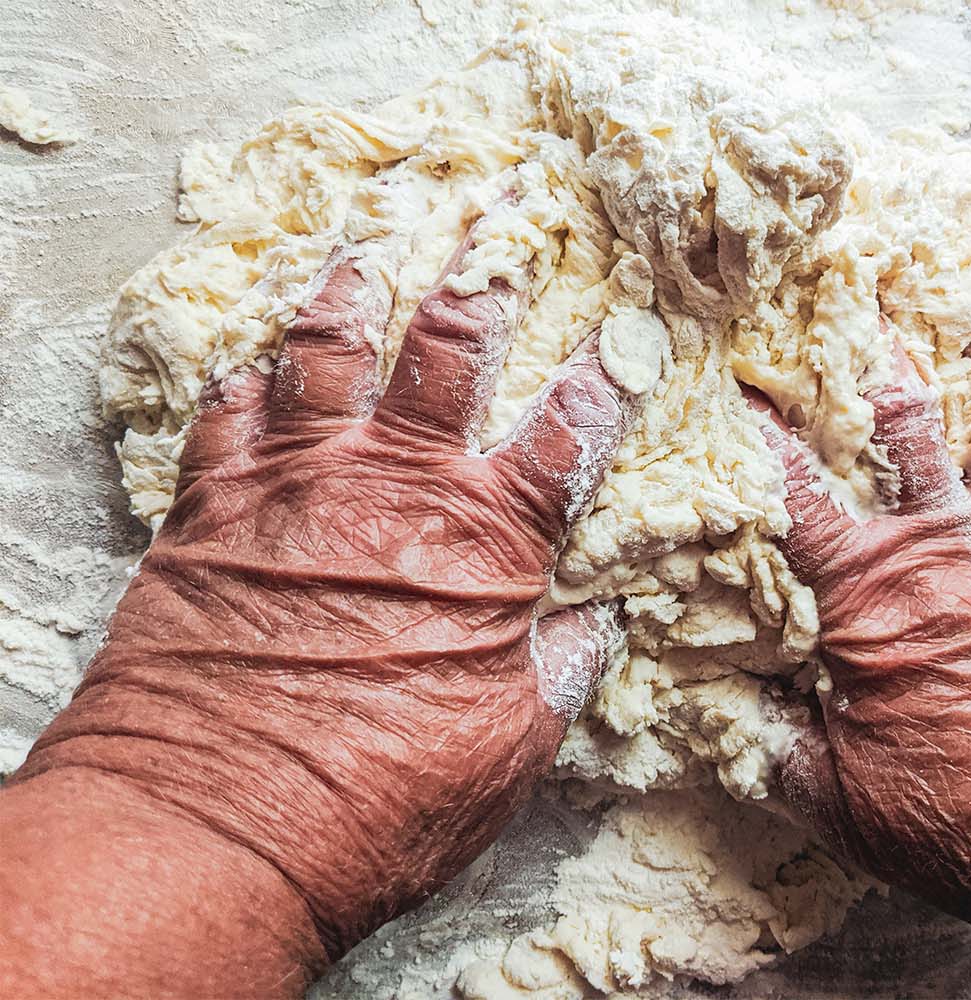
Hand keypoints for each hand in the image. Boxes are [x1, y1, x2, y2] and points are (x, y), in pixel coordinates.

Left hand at [11, 219, 631, 966]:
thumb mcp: (508, 748)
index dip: (607, 375)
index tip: (633, 327)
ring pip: (326, 352)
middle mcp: (394, 488)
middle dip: (482, 275)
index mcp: (485, 542)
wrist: (215, 829)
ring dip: (351, 288)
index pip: (567, 433)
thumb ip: (558, 670)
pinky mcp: (209, 509)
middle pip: (446, 351)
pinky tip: (249, 362)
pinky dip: (241, 380)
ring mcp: (296, 486)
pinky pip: (224, 414)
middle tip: (500, 216)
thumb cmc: (380, 800)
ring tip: (366, 242)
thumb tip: (599, 627)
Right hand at [752, 339, 970, 996]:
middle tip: (844, 310)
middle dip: (861, 366)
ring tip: (954, 318)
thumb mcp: (845, 804)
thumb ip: (776, 751)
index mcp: (867, 594)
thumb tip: (724, 722)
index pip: (793, 497)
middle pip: (894, 432)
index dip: (757, 438)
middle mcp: (941, 547)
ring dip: (968, 374)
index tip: (731, 384)